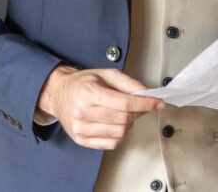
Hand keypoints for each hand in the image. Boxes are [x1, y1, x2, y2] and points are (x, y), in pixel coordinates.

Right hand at [36, 65, 163, 149]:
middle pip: (123, 119)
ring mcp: (80, 128)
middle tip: (143, 106)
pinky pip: (111, 144)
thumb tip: (147, 94)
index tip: (157, 103)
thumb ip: (129, 83)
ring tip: (126, 114)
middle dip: (139, 113)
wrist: (59, 93)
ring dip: (130, 124)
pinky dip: (120, 135)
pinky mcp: (81, 140)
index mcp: (88, 92)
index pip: (124, 103)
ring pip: (119, 133)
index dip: (145, 104)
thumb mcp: (106, 74)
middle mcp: (82, 111)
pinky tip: (117, 124)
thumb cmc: (83, 83)